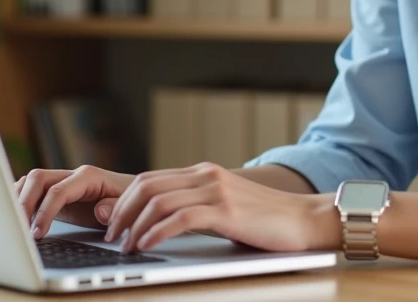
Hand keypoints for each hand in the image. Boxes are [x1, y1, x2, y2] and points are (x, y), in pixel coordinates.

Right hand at [15, 165, 134, 237]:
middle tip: (20, 230)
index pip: (58, 190)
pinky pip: (32, 189)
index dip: (45, 212)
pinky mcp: (55, 191)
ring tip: (14, 225)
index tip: (37, 234)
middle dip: (24, 203)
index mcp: (89, 177)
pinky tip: (14, 216)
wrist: (134, 198)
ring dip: (18, 200)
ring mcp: (62, 181)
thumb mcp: (128, 208)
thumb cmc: (131, 204)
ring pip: (31, 181)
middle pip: (38, 179)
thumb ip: (115, 208)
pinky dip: (19, 199)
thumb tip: (99, 210)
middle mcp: (71, 175)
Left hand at [103, 162, 338, 253]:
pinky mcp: (226, 210)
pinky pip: (180, 218)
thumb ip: (199, 207)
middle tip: (111, 237)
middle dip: (122, 212)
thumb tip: (165, 224)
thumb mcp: (226, 206)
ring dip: (135, 225)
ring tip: (126, 246)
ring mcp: (217, 190)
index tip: (113, 223)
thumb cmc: (267, 221)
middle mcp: (206, 175)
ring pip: (159, 201)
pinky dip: (157, 232)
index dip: (125, 201)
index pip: (151, 179)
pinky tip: (147, 246)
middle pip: (147, 186)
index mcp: (204, 173)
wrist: (306, 219)